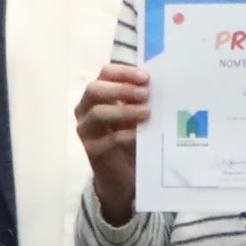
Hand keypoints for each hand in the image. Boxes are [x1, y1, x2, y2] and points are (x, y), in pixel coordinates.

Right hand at [76, 62, 152, 212]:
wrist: (123, 173)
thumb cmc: (130, 136)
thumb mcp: (135, 114)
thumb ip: (141, 99)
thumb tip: (159, 84)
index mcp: (98, 94)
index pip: (105, 73)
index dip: (124, 72)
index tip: (145, 76)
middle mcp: (85, 109)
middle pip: (94, 90)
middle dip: (121, 89)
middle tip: (145, 93)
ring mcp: (86, 130)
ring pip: (98, 113)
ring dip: (124, 111)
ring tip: (146, 112)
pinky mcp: (92, 151)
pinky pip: (108, 139)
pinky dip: (127, 135)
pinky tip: (141, 134)